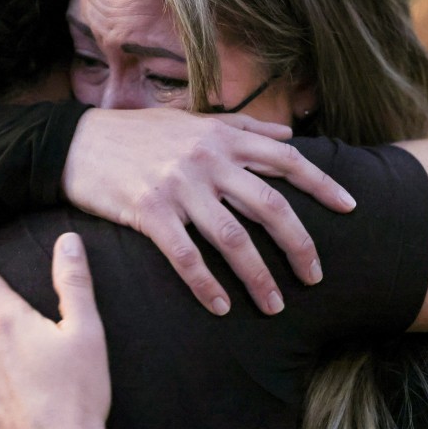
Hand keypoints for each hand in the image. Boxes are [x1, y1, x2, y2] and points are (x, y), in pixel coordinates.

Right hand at [61, 108, 355, 315]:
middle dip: (299, 246)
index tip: (351, 208)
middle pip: (271, 207)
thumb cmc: (138, 133)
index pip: (286, 161)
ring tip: (275, 306)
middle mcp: (207, 159)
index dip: (323, 185)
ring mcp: (178, 186)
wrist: (76, 143)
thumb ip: (244, 128)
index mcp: (222, 137)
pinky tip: (222, 308)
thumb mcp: (192, 120)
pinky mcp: (149, 212)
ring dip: (259, 278)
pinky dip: (207, 286)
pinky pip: (186, 257)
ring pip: (234, 239)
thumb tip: (289, 135)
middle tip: (316, 277)